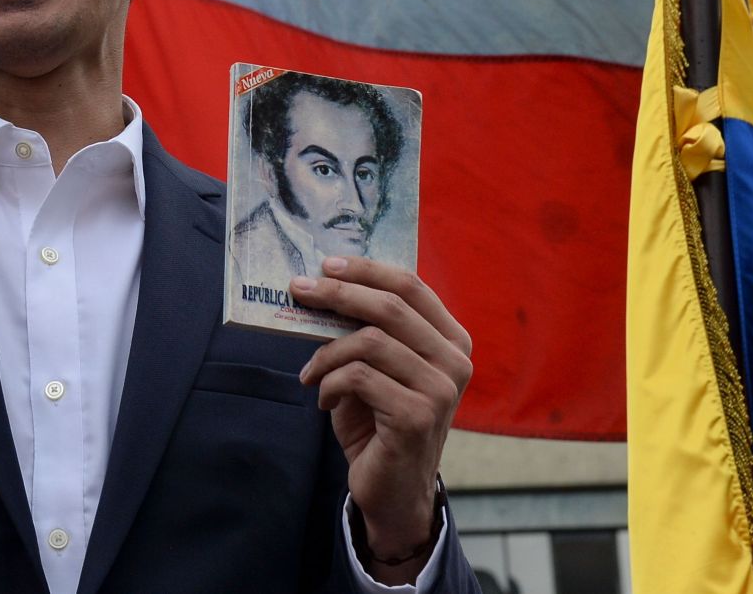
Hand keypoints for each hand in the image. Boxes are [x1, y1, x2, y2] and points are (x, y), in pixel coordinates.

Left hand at [291, 256, 470, 581]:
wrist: (393, 488)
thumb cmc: (380, 422)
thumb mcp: (376, 368)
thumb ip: (365, 330)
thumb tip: (323, 285)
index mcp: (451, 341)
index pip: (411, 287)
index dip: (366, 270)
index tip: (326, 265)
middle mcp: (455, 361)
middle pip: (390, 306)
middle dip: (337, 294)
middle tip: (297, 290)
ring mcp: (441, 389)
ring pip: (369, 341)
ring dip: (326, 353)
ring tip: (309, 373)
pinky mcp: (417, 416)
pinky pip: (358, 377)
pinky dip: (328, 384)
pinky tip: (322, 400)